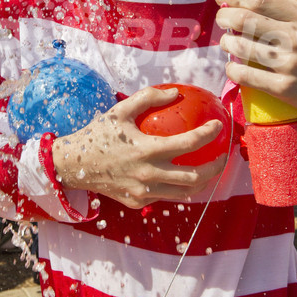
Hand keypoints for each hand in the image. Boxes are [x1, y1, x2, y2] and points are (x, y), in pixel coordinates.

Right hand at [52, 86, 227, 208]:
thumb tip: (175, 93)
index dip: (208, 133)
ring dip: (202, 183)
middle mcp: (148, 175)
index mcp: (146, 150)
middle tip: (222, 156)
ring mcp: (143, 192)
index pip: (188, 143)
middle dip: (215, 167)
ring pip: (184, 193)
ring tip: (210, 171)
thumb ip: (148, 98)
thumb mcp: (120, 110)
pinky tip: (184, 177)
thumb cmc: (98, 135)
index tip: (218, 125)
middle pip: (195, 177)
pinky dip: (178, 188)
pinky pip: (165, 196)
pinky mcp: (138, 202)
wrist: (73, 166)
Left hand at [215, 0, 296, 131]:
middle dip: (224, 17)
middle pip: (244, 20)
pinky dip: (233, 70)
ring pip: (240, 47)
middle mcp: (295, 37)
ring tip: (227, 41)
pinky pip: (246, 76)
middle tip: (221, 18)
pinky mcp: (285, 88)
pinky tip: (233, 67)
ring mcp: (289, 64)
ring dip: (226, 43)